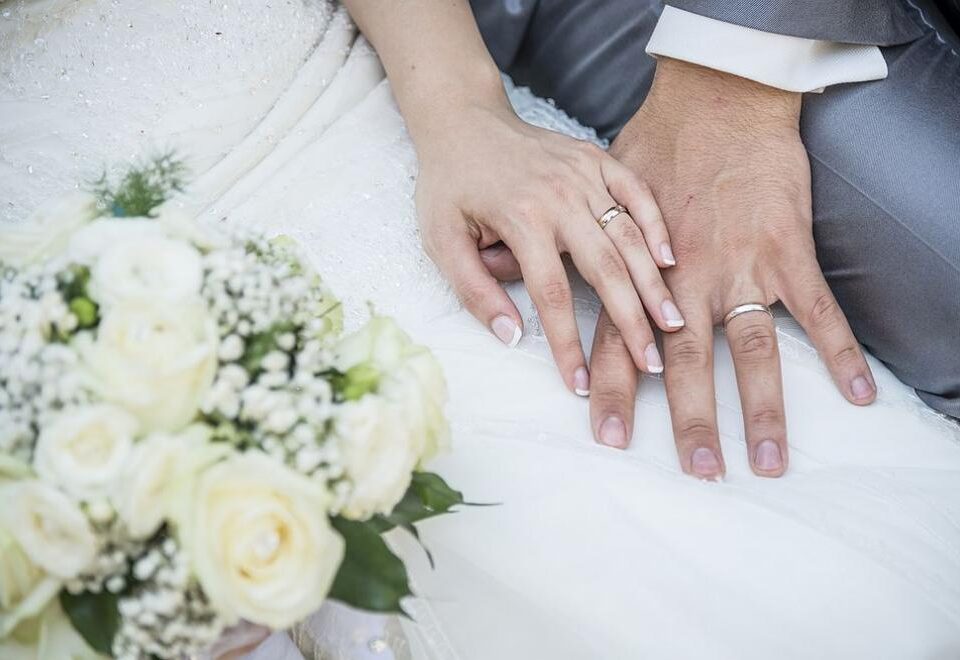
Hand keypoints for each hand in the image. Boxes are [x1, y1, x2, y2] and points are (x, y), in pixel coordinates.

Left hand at [416, 95, 683, 393]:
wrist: (463, 121)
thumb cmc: (449, 185)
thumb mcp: (441, 239)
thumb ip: (473, 289)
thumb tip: (511, 336)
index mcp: (521, 218)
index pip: (552, 295)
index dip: (568, 344)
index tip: (581, 383)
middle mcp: (560, 195)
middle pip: (606, 268)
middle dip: (630, 320)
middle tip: (650, 362)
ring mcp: (583, 173)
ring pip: (628, 235)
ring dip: (653, 282)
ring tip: (672, 322)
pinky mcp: (596, 159)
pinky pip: (636, 192)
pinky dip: (656, 224)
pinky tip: (670, 260)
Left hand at [588, 59, 876, 475]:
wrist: (714, 103)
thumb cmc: (649, 150)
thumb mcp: (591, 201)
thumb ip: (566, 252)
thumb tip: (511, 283)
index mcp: (637, 272)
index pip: (619, 343)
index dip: (612, 392)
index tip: (607, 439)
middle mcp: (687, 280)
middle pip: (686, 363)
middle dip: (690, 421)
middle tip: (698, 472)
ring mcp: (740, 267)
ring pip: (752, 349)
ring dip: (761, 407)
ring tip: (768, 461)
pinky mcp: (785, 250)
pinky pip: (817, 309)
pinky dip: (841, 351)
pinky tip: (859, 393)